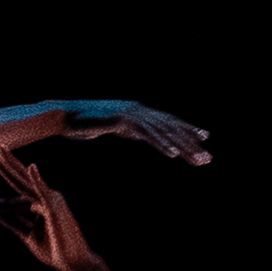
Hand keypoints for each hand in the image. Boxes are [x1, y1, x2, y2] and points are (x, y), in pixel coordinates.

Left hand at [0, 152, 100, 270]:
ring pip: (28, 183)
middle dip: (9, 165)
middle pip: (22, 180)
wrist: (72, 263)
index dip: (7, 174)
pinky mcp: (55, 210)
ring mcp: (50, 202)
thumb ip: (12, 222)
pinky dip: (37, 180)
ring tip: (1, 154)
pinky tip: (31, 167)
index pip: (19, 187)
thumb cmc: (54, 249)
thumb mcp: (27, 234)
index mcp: (37, 205)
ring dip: (14, 168)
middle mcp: (44, 199)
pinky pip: (44, 193)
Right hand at [57, 100, 210, 164]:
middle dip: (191, 144)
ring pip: (163, 131)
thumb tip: (139, 133)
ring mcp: (132, 114)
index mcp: (139, 112)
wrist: (64, 117)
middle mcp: (139, 110)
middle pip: (172, 128)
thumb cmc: (85, 124)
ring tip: (197, 160)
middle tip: (208, 159)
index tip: (205, 138)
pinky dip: (161, 143)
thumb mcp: (114, 127)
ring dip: (182, 147)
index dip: (188, 130)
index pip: (169, 122)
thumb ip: (130, 129)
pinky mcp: (123, 120)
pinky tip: (172, 153)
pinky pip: (146, 134)